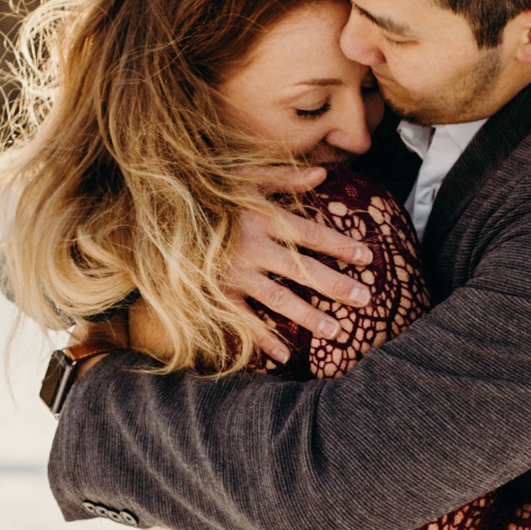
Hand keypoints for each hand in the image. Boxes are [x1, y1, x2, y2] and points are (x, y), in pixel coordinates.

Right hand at [223, 174, 372, 361]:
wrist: (163, 213)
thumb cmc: (209, 192)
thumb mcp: (245, 176)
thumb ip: (284, 177)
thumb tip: (322, 173)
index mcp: (263, 217)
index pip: (311, 234)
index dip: (340, 245)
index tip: (367, 257)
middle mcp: (252, 247)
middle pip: (302, 269)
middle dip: (335, 285)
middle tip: (364, 299)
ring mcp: (234, 272)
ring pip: (278, 298)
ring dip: (308, 316)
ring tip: (335, 331)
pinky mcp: (216, 292)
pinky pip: (243, 319)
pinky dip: (261, 339)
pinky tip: (283, 355)